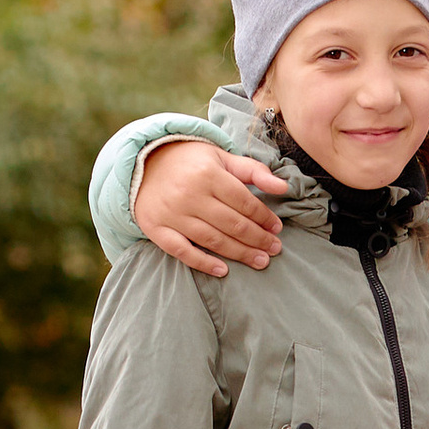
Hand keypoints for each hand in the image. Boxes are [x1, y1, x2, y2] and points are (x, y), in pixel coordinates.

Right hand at [132, 140, 288, 276]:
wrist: (145, 164)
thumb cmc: (192, 162)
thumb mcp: (222, 158)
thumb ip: (254, 171)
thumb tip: (283, 187)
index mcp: (208, 174)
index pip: (245, 202)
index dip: (264, 217)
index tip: (277, 228)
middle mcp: (189, 194)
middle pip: (232, 223)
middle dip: (257, 239)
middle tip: (275, 249)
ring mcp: (171, 213)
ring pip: (211, 240)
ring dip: (239, 253)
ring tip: (260, 261)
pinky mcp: (156, 228)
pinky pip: (181, 251)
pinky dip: (202, 263)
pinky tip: (223, 270)